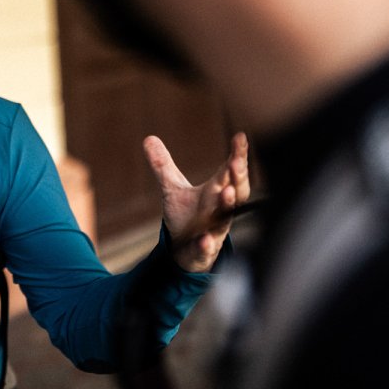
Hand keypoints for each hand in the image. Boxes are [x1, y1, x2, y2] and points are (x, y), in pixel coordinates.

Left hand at [144, 133, 249, 272]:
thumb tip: (148, 138)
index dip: (237, 154)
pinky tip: (205, 240)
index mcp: (215, 191)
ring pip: (225, 218)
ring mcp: (214, 230)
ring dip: (228, 205)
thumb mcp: (172, 188)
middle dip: (238, 177)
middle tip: (236, 162)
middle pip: (235, 192)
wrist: (185, 251)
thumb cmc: (187, 216)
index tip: (240, 137)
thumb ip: (162, 165)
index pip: (229, 171)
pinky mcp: (203, 250)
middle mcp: (219, 209)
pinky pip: (208, 248)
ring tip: (228, 192)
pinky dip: (207, 244)